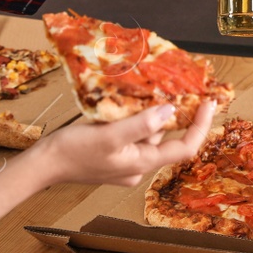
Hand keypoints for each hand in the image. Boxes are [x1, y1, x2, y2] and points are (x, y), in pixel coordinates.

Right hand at [28, 101, 215, 188]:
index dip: (200, 126)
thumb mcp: (110, 134)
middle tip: (179, 86)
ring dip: (149, 112)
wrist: (43, 165)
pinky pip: (132, 133)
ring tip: (150, 87)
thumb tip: (171, 110)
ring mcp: (125, 162)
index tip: (209, 103)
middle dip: (173, 113)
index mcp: (141, 164)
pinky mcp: (112, 154)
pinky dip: (134, 117)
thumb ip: (141, 124)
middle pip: (165, 138)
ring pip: (147, 132)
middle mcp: (138, 166)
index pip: (183, 148)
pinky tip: (127, 101)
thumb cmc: (74, 151)